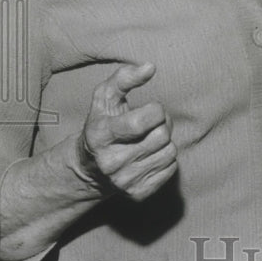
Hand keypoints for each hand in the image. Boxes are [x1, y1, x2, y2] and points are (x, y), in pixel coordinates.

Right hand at [74, 62, 176, 200]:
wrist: (90, 168)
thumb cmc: (102, 123)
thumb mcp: (105, 97)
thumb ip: (124, 77)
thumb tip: (150, 67)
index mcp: (100, 135)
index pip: (142, 121)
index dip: (155, 110)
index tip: (150, 108)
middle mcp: (110, 162)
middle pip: (161, 135)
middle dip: (163, 124)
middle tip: (151, 123)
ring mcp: (124, 181)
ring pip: (170, 151)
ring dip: (165, 141)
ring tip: (149, 138)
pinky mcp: (138, 193)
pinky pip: (171, 168)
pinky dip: (165, 158)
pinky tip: (149, 155)